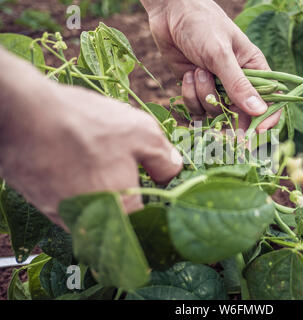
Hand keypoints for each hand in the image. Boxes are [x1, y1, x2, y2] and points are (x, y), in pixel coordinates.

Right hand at [0, 51, 181, 225]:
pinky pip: (71, 204)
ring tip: (100, 165)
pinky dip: (79, 189)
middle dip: (129, 197)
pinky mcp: (42, 204)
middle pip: (120, 218)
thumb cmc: (87, 124)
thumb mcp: (142, 133)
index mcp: (123, 211)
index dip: (157, 204)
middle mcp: (93, 223)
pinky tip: (79, 165)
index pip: (149, 220)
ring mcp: (64, 216)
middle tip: (127, 172)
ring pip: (94, 213)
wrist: (25, 116)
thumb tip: (174, 171)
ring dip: (103, 195)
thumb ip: (164, 158)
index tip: (156, 186)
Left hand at [142, 0, 281, 130]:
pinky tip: (187, 74)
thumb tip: (259, 111)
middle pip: (242, 115)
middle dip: (229, 117)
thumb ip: (239, 85)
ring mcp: (217, 88)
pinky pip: (196, 108)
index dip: (266, 119)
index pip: (270, 101)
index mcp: (255, 71)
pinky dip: (190, 95)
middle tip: (221, 125)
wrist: (170, 12)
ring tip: (198, 72)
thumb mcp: (222, 54)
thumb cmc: (203, 25)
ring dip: (204, 96)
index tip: (255, 133)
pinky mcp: (197, 91)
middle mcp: (238, 83)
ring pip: (215, 112)